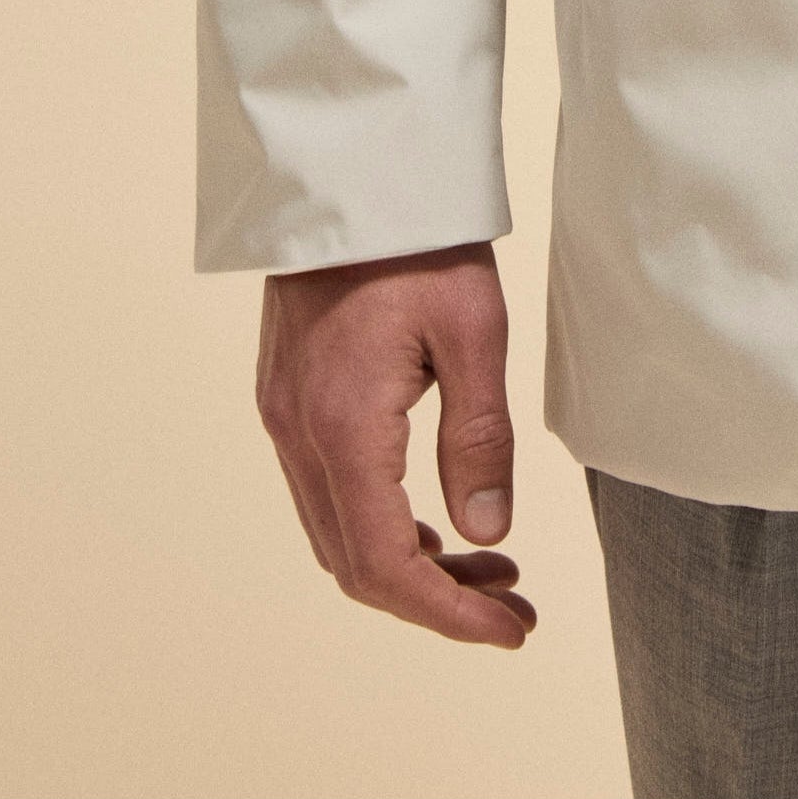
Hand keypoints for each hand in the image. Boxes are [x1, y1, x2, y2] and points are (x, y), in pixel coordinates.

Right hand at [255, 242, 533, 646]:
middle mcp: (297, 434)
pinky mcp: (287, 396)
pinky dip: (380, 522)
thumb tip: (488, 534)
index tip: (510, 631)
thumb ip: (479, 438)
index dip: (448, 614)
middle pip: (356, 564)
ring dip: (409, 563)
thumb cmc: (419, 238)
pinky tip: (434, 514)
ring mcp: (283, 416)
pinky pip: (326, 491)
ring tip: (489, 563)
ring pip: (337, 532)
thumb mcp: (473, 329)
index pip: (386, 566)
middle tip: (513, 605)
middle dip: (436, 598)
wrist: (350, 166)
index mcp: (341, 427)